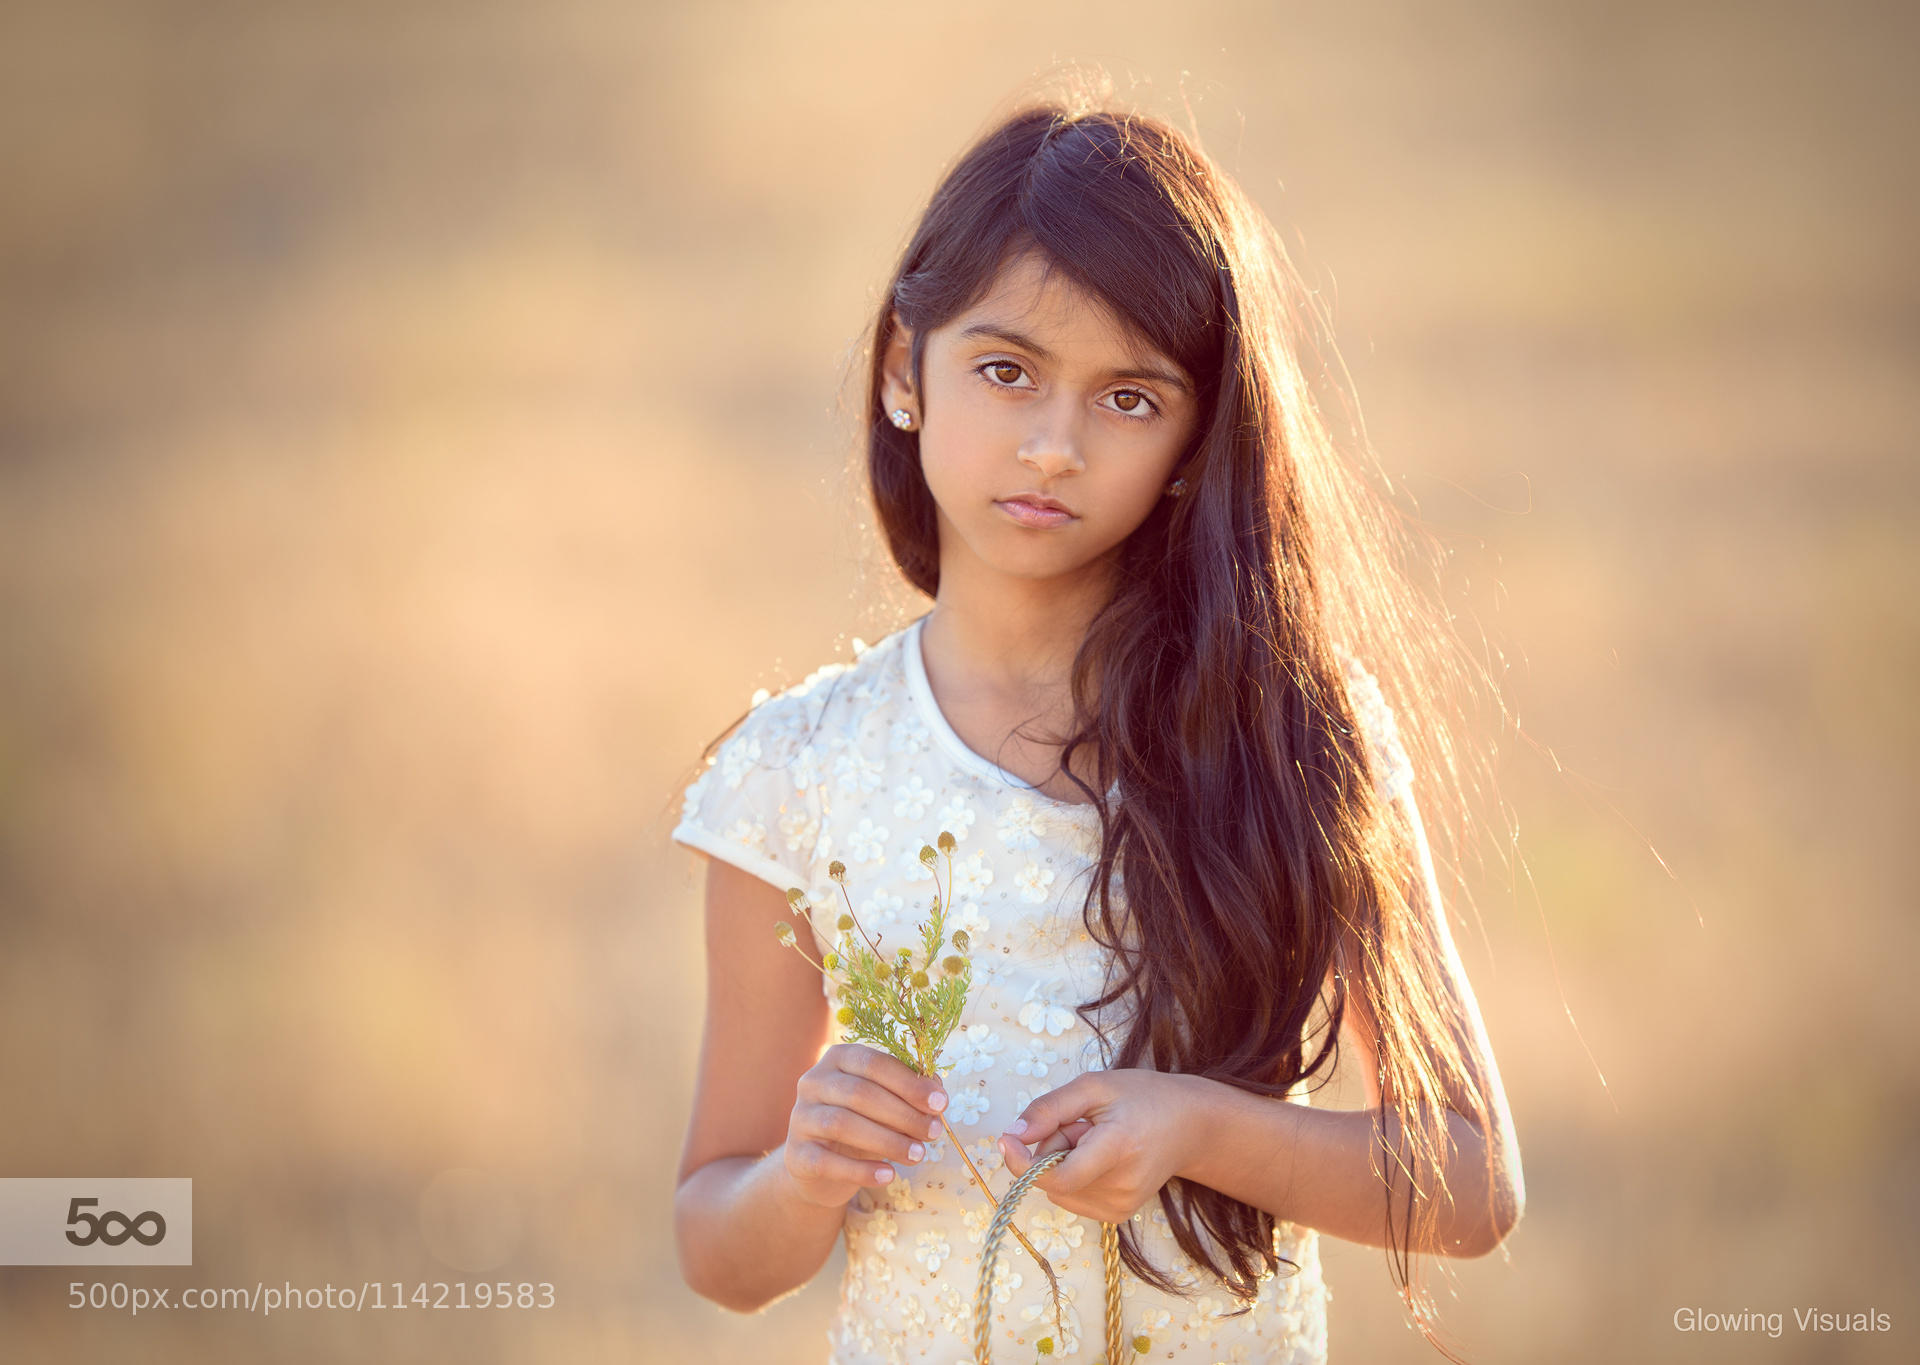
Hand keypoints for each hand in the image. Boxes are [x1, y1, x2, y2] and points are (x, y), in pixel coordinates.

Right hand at [782, 1043, 948, 1207]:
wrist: (821, 1167)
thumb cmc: (862, 1123)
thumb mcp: (886, 1103)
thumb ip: (910, 1093)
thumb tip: (938, 1094)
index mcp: (838, 1059)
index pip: (873, 1063)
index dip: (909, 1083)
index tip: (941, 1103)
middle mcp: (813, 1082)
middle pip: (859, 1093)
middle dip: (903, 1114)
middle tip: (933, 1133)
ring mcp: (800, 1117)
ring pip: (843, 1124)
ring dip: (887, 1141)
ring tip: (917, 1155)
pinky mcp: (796, 1154)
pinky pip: (828, 1162)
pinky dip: (861, 1170)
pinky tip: (888, 1176)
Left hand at [998, 1069, 1204, 1223]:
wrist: (1189, 1126)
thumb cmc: (1141, 1097)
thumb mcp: (1094, 1087)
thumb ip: (1050, 1109)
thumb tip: (1013, 1134)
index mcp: (1117, 1149)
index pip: (1058, 1177)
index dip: (1024, 1163)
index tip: (1008, 1139)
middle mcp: (1121, 1186)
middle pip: (1054, 1178)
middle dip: (1052, 1148)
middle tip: (1082, 1124)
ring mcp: (1121, 1206)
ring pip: (1059, 1189)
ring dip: (1064, 1162)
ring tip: (1096, 1140)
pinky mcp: (1118, 1215)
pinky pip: (1071, 1197)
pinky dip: (1075, 1176)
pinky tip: (1101, 1157)